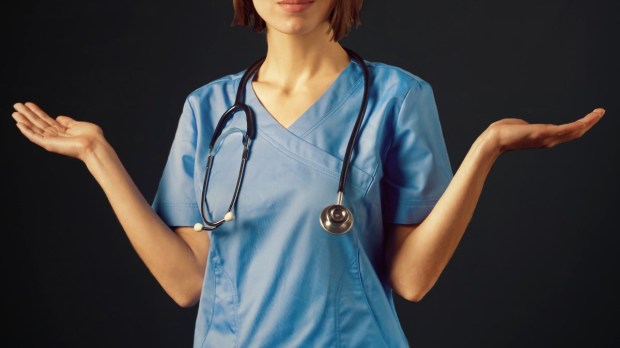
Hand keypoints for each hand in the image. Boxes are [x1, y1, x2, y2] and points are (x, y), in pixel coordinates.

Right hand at [12, 102, 105, 160]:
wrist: (95, 145)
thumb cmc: (92, 137)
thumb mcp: (79, 125)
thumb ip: (68, 122)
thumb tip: (59, 118)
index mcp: (63, 131)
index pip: (46, 120)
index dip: (37, 112)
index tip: (28, 104)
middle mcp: (56, 136)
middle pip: (38, 123)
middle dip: (27, 114)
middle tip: (16, 105)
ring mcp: (52, 140)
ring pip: (34, 129)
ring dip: (24, 120)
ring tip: (14, 112)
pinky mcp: (49, 144)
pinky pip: (35, 137)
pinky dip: (26, 130)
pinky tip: (19, 123)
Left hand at [485, 108, 604, 152]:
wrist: (494, 139)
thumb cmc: (502, 133)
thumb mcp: (519, 128)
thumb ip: (526, 128)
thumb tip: (523, 126)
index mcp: (543, 137)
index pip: (565, 132)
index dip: (578, 126)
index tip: (589, 117)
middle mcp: (548, 140)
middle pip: (574, 132)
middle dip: (589, 123)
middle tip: (600, 112)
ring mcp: (547, 138)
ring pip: (574, 131)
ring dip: (588, 122)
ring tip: (599, 112)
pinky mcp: (545, 134)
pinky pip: (566, 129)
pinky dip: (579, 124)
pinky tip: (588, 119)